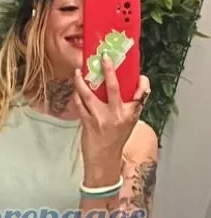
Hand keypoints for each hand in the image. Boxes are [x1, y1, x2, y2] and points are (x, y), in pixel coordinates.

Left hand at [74, 52, 150, 169]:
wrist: (103, 160)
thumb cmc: (116, 140)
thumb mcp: (129, 123)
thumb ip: (131, 106)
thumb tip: (133, 86)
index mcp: (130, 114)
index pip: (140, 93)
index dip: (142, 82)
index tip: (139, 73)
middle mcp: (117, 115)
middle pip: (113, 87)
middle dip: (108, 70)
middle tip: (104, 57)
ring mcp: (101, 118)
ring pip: (89, 94)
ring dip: (82, 81)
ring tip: (78, 72)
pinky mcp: (88, 123)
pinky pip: (80, 105)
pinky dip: (76, 96)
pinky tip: (75, 90)